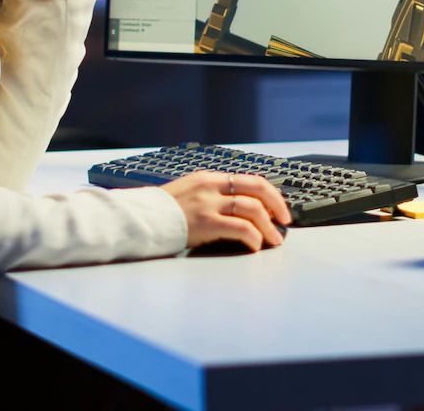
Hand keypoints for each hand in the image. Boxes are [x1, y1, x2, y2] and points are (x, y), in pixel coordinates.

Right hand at [160, 171, 292, 251]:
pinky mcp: (206, 223)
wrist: (139, 220)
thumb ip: (209, 195)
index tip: (278, 207)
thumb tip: (237, 208)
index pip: (248, 179)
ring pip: (253, 209)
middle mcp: (211, 187)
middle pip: (257, 189)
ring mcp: (208, 204)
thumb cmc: (160, 212)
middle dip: (276, 205)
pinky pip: (241, 228)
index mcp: (208, 178)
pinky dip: (254, 237)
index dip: (269, 193)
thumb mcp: (186, 192)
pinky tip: (255, 245)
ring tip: (273, 240)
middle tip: (284, 221)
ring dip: (268, 227)